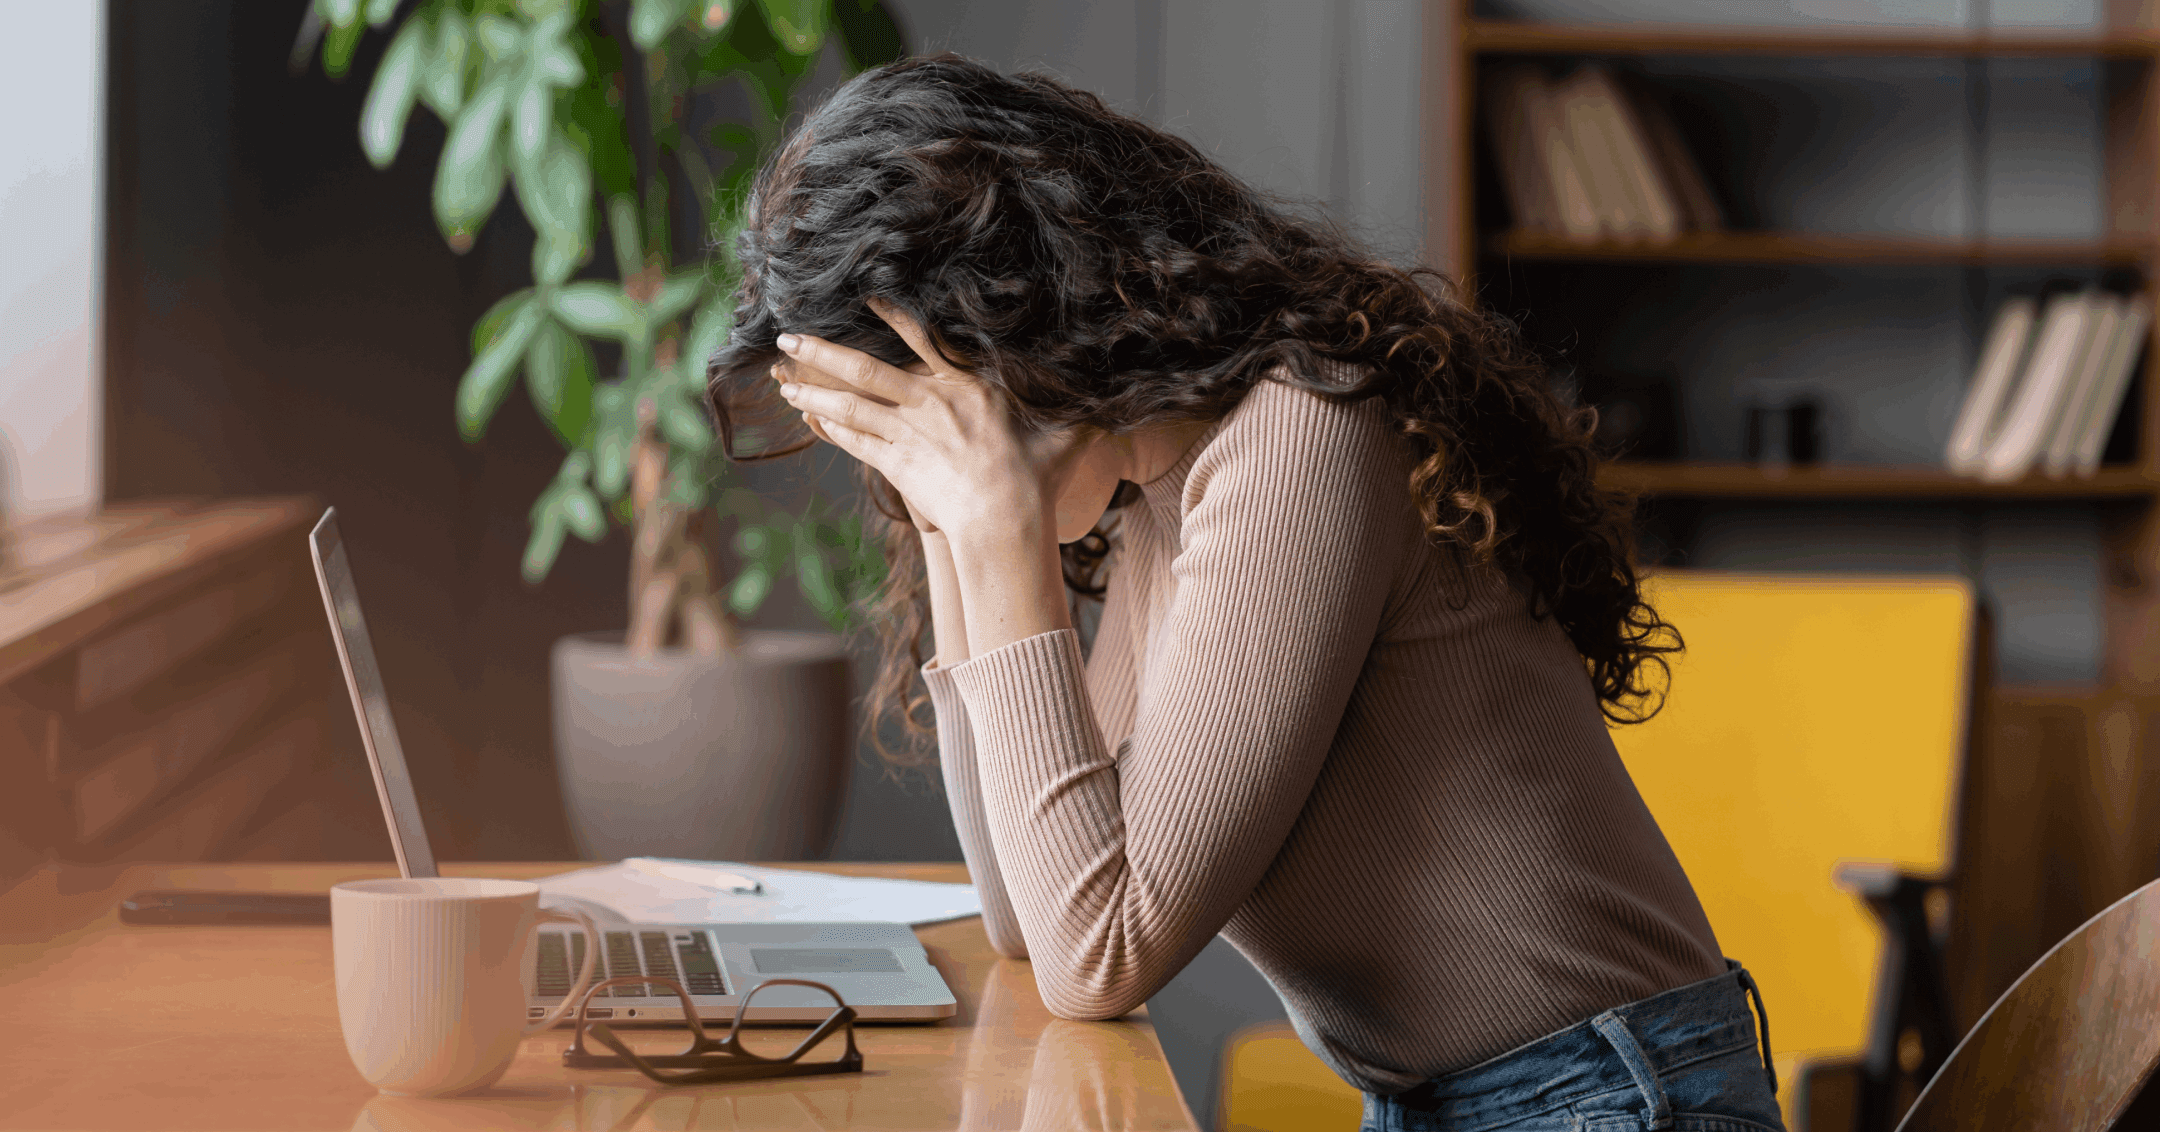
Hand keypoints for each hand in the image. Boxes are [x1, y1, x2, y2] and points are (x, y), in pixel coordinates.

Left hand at [771, 301, 1084, 543]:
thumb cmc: (1038, 477)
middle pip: (863, 368)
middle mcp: (928, 401)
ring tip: (782, 378)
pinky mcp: (894, 465)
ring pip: (847, 403)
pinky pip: (852, 439)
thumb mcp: (1065, 435)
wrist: (1005, 520)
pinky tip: (807, 415)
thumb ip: (1080, 412)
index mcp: (966, 385)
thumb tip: (1119, 398)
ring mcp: (906, 433)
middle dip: (821, 350)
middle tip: (786, 335)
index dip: (890, 316)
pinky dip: (827, 425)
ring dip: (811, 388)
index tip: (863, 297)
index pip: (922, 340)